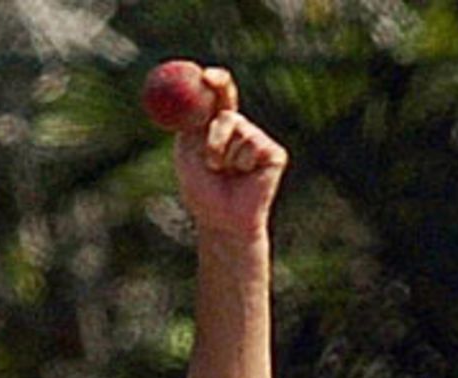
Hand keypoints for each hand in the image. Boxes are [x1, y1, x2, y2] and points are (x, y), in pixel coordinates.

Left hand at [174, 69, 287, 241]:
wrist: (221, 221)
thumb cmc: (202, 191)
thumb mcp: (188, 149)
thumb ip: (189, 119)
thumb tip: (184, 88)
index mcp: (218, 126)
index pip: (219, 95)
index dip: (214, 82)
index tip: (205, 75)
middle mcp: (240, 129)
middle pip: (227, 107)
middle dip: (217, 105)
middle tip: (210, 104)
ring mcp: (257, 140)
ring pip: (236, 126)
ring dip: (220, 150)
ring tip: (223, 173)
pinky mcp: (273, 153)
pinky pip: (251, 144)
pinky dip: (239, 161)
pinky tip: (242, 177)